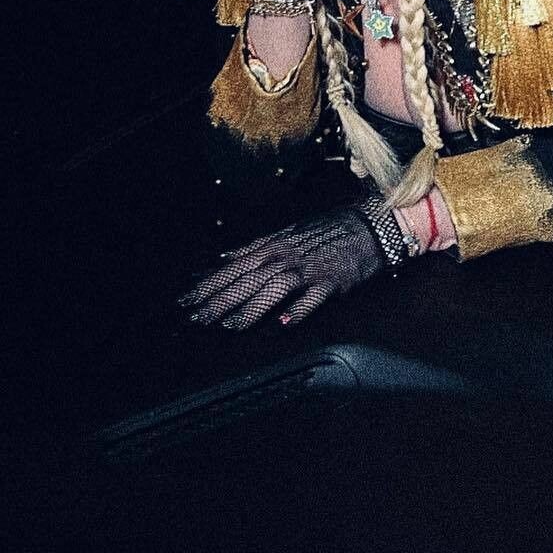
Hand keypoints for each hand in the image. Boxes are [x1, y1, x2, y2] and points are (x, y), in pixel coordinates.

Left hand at [177, 206, 388, 331]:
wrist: (366, 227)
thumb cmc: (324, 231)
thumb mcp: (284, 235)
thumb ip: (253, 249)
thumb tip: (223, 257)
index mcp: (272, 247)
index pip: (232, 268)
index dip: (208, 285)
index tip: (186, 300)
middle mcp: (285, 258)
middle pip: (247, 281)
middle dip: (218, 301)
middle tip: (196, 318)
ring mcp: (307, 270)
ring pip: (273, 290)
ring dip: (251, 308)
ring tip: (231, 325)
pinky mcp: (330, 282)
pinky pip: (312, 298)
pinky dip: (299, 310)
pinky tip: (286, 323)